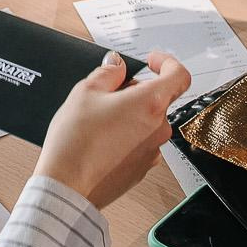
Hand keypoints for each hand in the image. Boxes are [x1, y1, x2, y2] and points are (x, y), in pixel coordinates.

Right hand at [35, 50, 191, 209]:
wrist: (67, 185)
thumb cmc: (76, 142)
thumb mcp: (85, 92)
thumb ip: (108, 72)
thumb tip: (117, 65)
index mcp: (151, 103)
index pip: (178, 75)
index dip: (166, 62)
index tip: (152, 61)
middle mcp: (159, 128)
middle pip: (157, 99)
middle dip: (134, 92)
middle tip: (106, 96)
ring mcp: (153, 151)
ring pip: (147, 122)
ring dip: (129, 116)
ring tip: (98, 122)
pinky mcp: (142, 169)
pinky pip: (140, 144)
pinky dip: (126, 137)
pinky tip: (102, 141)